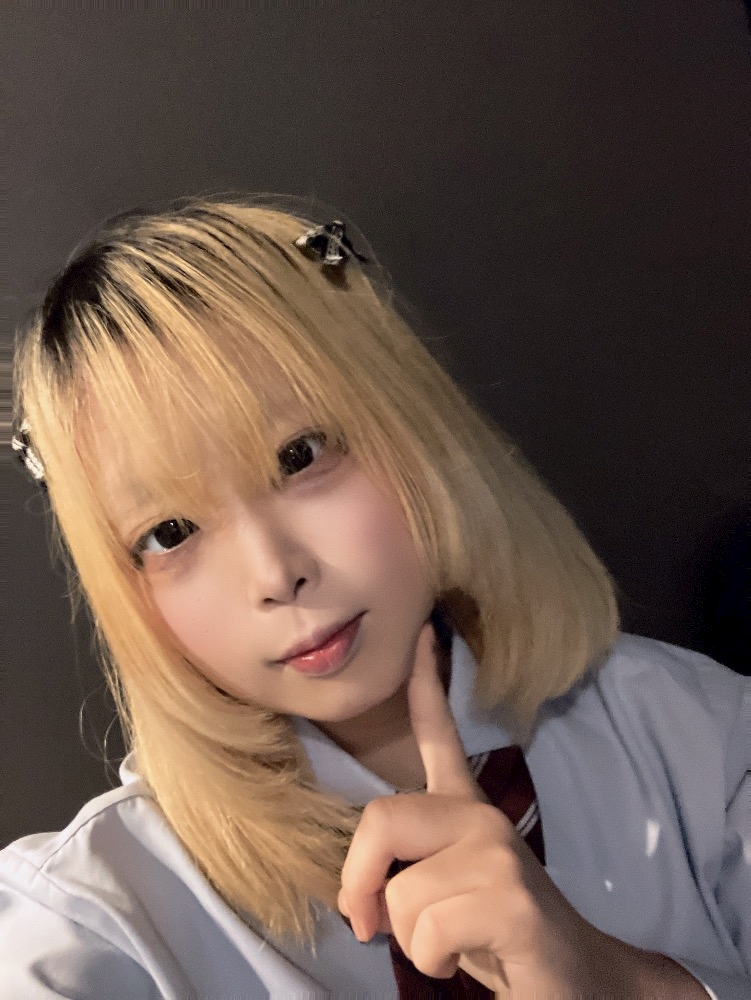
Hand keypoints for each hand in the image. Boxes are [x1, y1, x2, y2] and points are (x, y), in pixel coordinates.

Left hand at [338, 620, 706, 997]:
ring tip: (453, 942)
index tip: (422, 633)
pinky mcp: (511, 897)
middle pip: (383, 818)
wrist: (571, 978)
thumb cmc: (492, 932)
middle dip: (359, 880)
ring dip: (411, 940)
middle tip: (367, 924)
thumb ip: (402, 870)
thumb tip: (356, 898)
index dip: (425, 683)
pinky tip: (473, 956)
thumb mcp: (439, 890)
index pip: (439, 733)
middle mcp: (480, 816)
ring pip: (401, 893)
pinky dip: (434, 960)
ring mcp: (498, 851)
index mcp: (464, 807)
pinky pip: (428, 931)